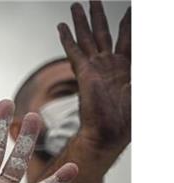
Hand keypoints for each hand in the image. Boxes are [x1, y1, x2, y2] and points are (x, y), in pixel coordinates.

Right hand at [59, 1, 130, 151]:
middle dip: (98, 15)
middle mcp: (108, 63)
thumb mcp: (143, 88)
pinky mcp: (83, 73)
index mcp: (125, 66)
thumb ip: (144, 71)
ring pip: (87, 37)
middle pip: (102, 32)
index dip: (129, 22)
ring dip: (81, 21)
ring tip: (75, 6)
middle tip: (93, 0)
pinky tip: (62, 28)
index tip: (130, 10)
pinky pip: (74, 51)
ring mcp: (95, 67)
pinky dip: (67, 38)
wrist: (109, 133)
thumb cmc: (126, 118)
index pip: (126, 37)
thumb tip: (157, 47)